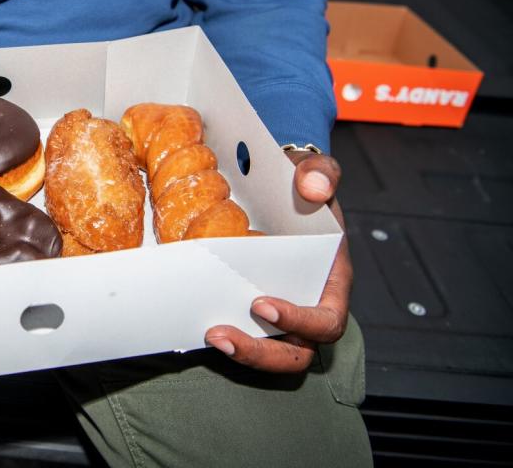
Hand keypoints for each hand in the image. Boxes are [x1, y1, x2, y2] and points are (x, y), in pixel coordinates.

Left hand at [204, 152, 350, 371]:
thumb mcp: (314, 171)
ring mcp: (281, 316)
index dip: (299, 321)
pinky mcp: (252, 314)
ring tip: (208, 334)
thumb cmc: (301, 187)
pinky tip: (195, 324)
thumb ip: (321, 172)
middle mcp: (308, 307)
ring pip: (270, 354)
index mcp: (331, 283)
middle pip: (296, 354)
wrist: (277, 190)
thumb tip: (314, 187)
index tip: (261, 304)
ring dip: (241, 352)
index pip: (326, 321)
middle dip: (260, 352)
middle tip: (219, 335)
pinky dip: (225, 338)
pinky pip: (245, 336)